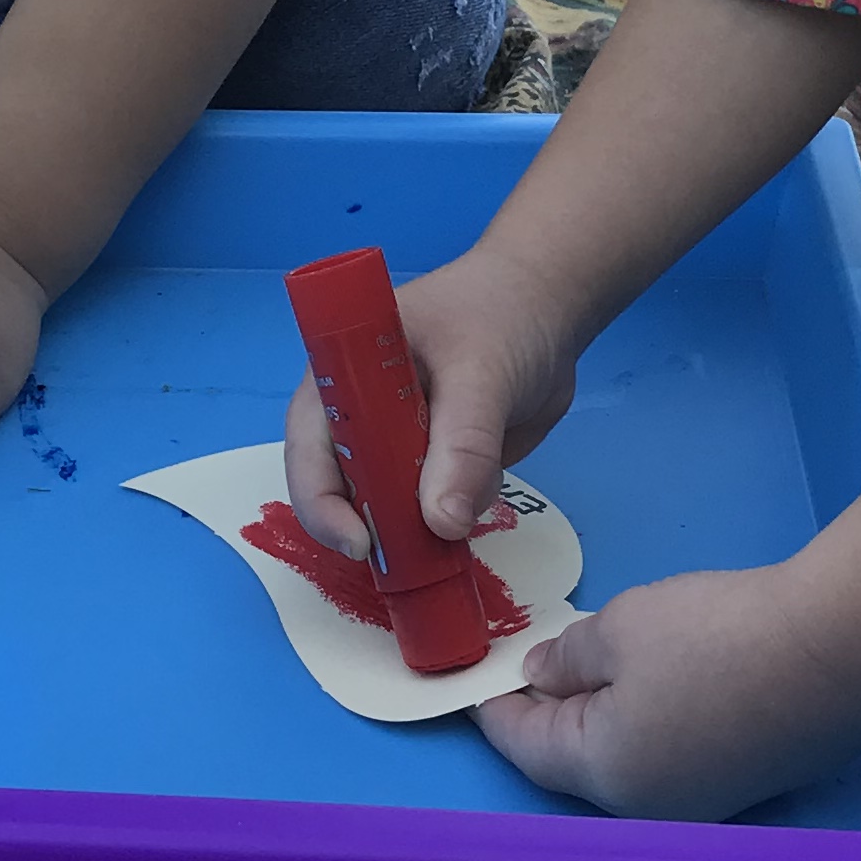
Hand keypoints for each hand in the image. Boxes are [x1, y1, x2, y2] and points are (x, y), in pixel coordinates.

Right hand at [281, 245, 586, 559]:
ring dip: (425, 526)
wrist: (550, 308)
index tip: (361, 544)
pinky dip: (456, 518)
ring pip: (393, 511)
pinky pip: (437, 512)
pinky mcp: (438, 467)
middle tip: (420, 552)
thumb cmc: (501, 316)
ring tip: (470, 494)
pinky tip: (482, 487)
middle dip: (378, 526)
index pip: (310, 448)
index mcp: (342, 376)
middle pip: (343, 491)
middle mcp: (359, 417)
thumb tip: (442, 524)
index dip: (321, 500)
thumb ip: (462, 446)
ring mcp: (398, 446)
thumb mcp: (482, 374)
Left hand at [479, 560, 860, 819]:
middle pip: (577, 760)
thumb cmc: (713, 636)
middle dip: (552, 713)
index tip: (477, 676)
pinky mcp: (750, 779)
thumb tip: (541, 675)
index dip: (496, 707)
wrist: (841, 648)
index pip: (526, 747)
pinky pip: (677, 752)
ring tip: (592, 662)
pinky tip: (658, 679)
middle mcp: (650, 807)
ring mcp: (706, 801)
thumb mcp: (618, 628)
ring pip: (629, 758)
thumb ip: (566, 657)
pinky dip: (653, 719)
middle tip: (534, 661)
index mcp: (605, 776)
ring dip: (604, 715)